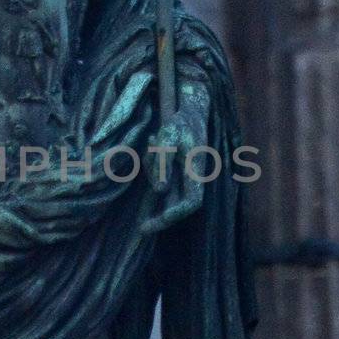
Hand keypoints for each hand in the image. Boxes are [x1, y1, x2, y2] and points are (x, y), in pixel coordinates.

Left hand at [140, 98, 204, 235]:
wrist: (190, 110)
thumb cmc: (179, 123)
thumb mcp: (168, 138)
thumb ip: (163, 163)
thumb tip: (160, 190)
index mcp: (197, 170)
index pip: (192, 202)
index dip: (176, 214)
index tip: (158, 222)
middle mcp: (194, 177)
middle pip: (180, 204)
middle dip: (161, 217)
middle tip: (141, 229)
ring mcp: (186, 175)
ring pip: (169, 191)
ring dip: (154, 175)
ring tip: (153, 142)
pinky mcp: (178, 170)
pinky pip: (164, 180)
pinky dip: (154, 170)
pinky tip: (153, 142)